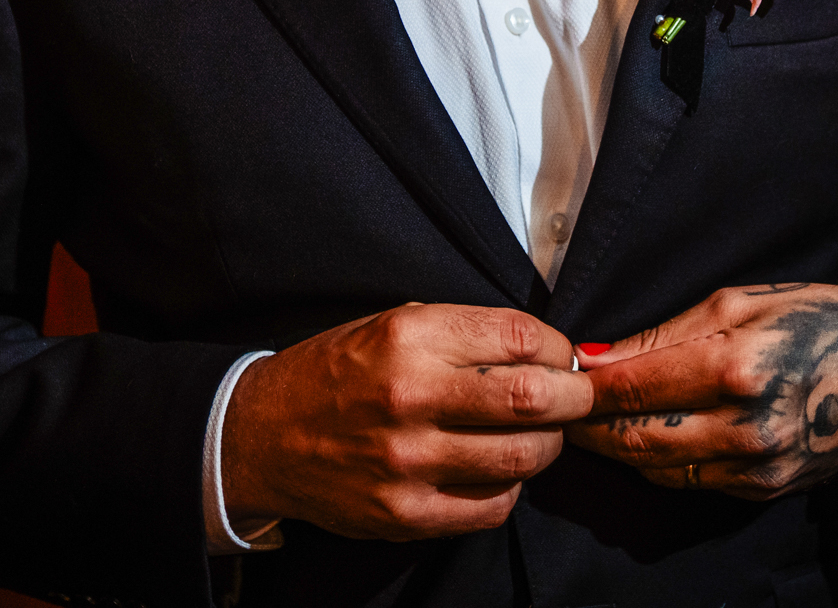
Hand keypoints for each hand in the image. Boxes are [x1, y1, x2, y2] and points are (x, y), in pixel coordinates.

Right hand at [219, 303, 591, 540]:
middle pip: (534, 397)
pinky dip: (511, 486)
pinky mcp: (404, 514)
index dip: (558, 346)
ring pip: (523, 456)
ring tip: (539, 433)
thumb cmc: (337, 373)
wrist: (261, 436)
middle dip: (573, 396)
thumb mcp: (394, 324)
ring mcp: (406, 462)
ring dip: (548, 444)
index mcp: (408, 336)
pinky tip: (498, 468)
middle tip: (577, 395)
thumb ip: (466, 334)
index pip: (520, 337)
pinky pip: (493, 506)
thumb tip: (548, 350)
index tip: (562, 354)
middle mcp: (408, 396)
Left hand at [566, 283, 837, 499]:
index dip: (585, 387)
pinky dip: (656, 462)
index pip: (634, 387)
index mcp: (739, 366)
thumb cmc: (813, 318)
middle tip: (557, 406)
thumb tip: (594, 359)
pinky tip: (641, 437)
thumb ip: (663, 335)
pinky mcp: (764, 490)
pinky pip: (689, 482)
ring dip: (616, 448)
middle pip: (636, 438)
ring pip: (657, 467)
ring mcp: (758, 466)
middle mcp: (748, 425)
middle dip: (588, 425)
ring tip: (590, 422)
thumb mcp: (738, 301)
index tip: (557, 376)